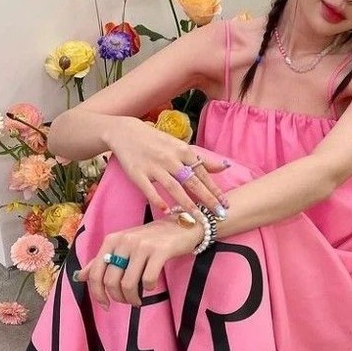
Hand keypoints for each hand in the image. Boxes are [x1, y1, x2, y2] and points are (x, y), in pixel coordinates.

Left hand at [75, 217, 202, 307]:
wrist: (182, 227)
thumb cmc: (152, 239)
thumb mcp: (124, 246)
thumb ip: (102, 260)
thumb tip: (80, 277)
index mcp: (112, 240)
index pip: (95, 273)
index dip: (97, 294)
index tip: (106, 305)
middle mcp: (124, 241)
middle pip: (111, 281)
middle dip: (118, 298)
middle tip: (128, 301)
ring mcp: (142, 246)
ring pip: (128, 283)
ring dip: (132, 298)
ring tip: (138, 300)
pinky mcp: (160, 251)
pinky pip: (148, 280)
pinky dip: (148, 289)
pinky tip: (150, 287)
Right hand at [107, 116, 229, 218]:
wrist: (126, 132)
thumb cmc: (157, 142)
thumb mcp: (181, 146)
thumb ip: (202, 159)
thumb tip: (225, 166)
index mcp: (183, 151)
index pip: (203, 173)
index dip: (215, 189)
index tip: (225, 204)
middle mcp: (170, 159)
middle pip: (192, 182)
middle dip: (207, 199)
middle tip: (218, 215)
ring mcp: (154, 166)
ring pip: (173, 187)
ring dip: (187, 204)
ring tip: (198, 218)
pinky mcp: (138, 173)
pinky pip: (149, 189)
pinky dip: (157, 200)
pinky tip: (166, 211)